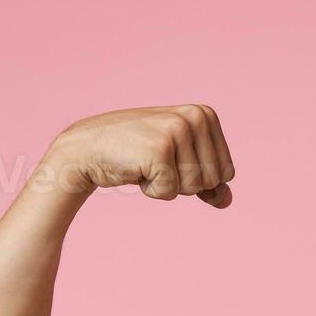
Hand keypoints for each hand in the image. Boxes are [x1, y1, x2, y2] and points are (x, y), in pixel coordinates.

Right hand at [39, 104, 235, 207]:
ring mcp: (177, 131)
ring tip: (146, 162)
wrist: (88, 148)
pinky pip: (170, 192)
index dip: (198, 177)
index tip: (172, 158)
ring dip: (167, 185)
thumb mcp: (178, 162)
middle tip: (156, 161)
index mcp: (206, 115)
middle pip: (213, 181)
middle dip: (184, 182)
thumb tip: (227, 200)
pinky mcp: (159, 150)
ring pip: (194, 188)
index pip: (227, 172)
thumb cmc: (136, 154)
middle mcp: (195, 117)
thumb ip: (207, 181)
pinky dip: (152, 190)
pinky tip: (136, 168)